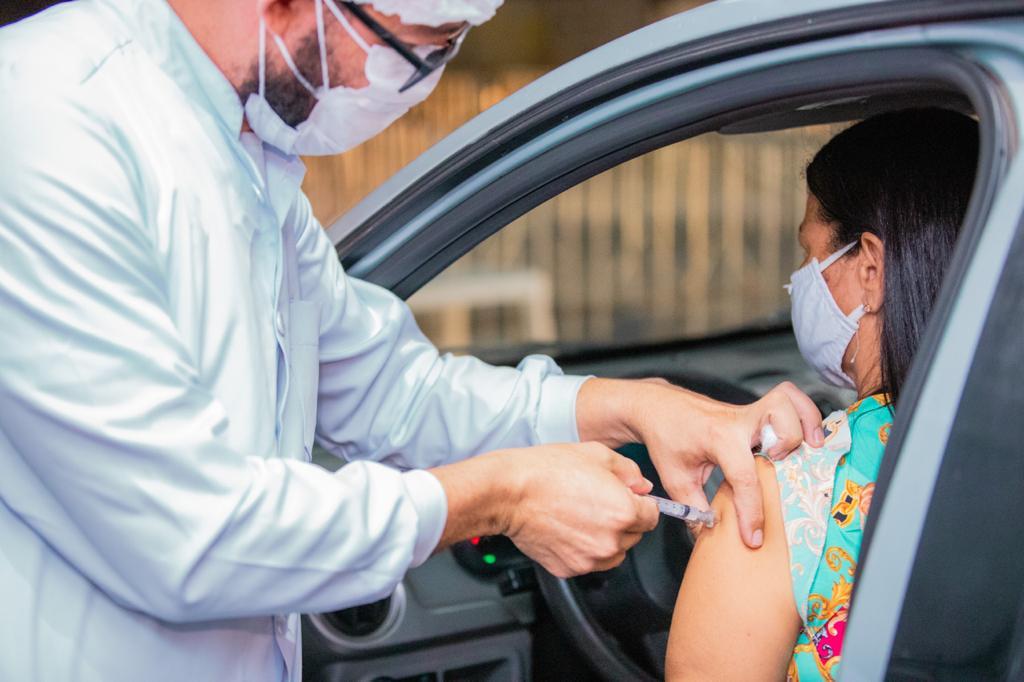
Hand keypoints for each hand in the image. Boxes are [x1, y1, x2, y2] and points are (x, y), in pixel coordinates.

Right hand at [501, 443, 659, 577]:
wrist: (509, 493)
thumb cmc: (546, 470)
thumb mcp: (596, 454)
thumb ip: (628, 470)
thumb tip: (642, 485)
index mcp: (624, 512)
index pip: (653, 516)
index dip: (641, 503)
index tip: (629, 498)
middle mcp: (611, 541)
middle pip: (635, 535)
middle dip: (624, 520)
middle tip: (598, 502)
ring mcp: (590, 559)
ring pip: (614, 552)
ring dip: (607, 538)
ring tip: (582, 515)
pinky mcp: (569, 569)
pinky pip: (589, 561)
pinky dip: (584, 549)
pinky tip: (567, 528)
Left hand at [576, 378, 821, 548]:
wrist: (659, 408)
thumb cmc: (667, 440)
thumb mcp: (675, 479)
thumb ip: (695, 508)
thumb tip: (713, 533)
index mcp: (717, 437)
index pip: (743, 476)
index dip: (751, 512)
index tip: (753, 537)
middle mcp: (738, 420)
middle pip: (778, 417)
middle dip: (789, 443)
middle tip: (782, 466)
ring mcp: (749, 411)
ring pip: (788, 400)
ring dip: (803, 423)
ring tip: (806, 450)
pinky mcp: (756, 412)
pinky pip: (789, 400)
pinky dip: (805, 412)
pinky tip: (808, 438)